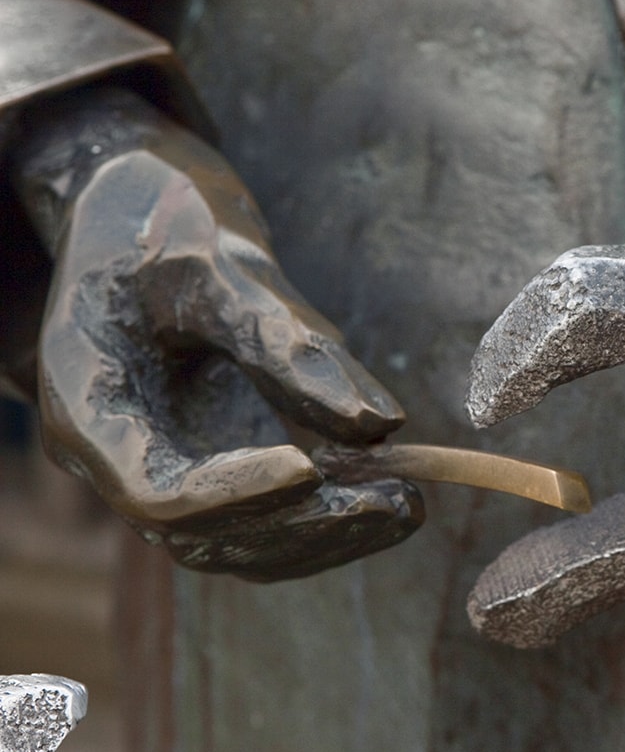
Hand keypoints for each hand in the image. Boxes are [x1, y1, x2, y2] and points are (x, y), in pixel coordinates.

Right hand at [13, 87, 421, 579]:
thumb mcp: (218, 265)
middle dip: (303, 525)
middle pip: (205, 534)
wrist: (143, 209)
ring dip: (326, 535)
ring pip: (241, 542)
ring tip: (408, 507)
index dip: (237, 493)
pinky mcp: (211, 465)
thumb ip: (287, 342)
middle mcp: (119, 454)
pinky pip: (264, 521)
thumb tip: (379, 424)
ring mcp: (164, 465)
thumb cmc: (166, 222)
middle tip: (395, 503)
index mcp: (89, 406)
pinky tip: (396, 501)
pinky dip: (326, 521)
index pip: (156, 492)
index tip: (315, 468)